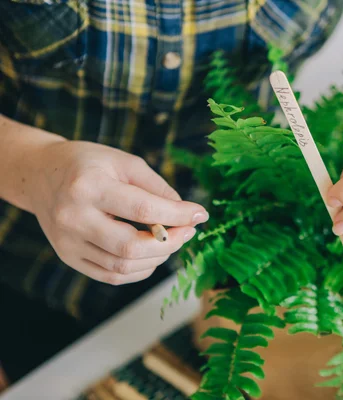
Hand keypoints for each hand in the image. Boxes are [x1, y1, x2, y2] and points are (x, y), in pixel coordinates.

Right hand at [27, 141, 208, 284]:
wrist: (40, 174)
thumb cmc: (88, 164)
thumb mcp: (124, 162)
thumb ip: (157, 188)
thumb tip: (187, 214)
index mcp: (88, 187)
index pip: (142, 210)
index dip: (178, 216)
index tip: (200, 214)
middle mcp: (73, 218)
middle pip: (131, 247)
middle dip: (170, 243)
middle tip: (188, 231)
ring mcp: (68, 243)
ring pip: (122, 267)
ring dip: (158, 258)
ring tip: (172, 240)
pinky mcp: (68, 258)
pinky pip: (111, 276)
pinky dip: (139, 270)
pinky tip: (153, 254)